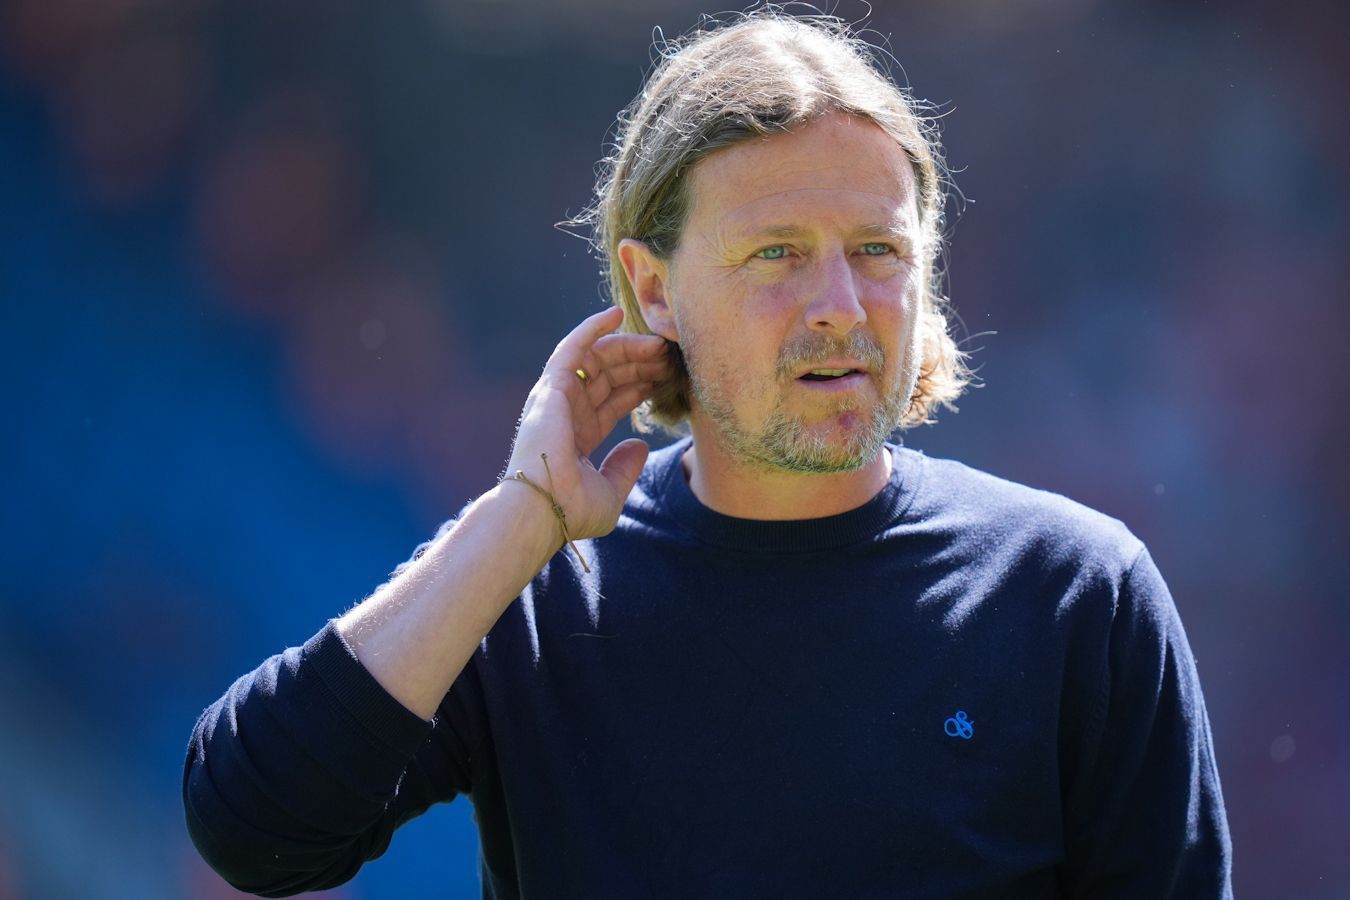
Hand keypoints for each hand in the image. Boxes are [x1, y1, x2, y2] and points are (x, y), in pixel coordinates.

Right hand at [504, 306, 671, 540]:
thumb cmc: (572, 509)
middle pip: (610, 376)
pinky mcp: (552, 387)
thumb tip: (639, 445)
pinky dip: (592, 328)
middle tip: (671, 356)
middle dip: (641, 364)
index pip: (615, 400)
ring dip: (629, 347)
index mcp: (579, 436)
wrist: (544, 510)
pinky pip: (573, 347)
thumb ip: (625, 468)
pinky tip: (617, 314)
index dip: (641, 385)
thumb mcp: (610, 492)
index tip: (669, 376)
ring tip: (659, 343)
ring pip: (598, 359)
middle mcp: (567, 413)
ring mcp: (558, 398)